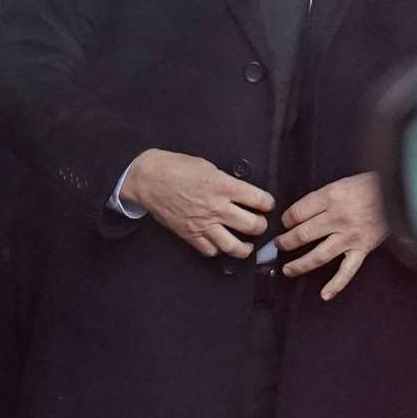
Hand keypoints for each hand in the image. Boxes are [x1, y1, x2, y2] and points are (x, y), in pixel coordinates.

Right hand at [122, 149, 273, 258]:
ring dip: (246, 247)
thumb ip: (226, 181)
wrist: (148, 179)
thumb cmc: (175, 168)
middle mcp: (217, 208)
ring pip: (235, 246)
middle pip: (253, 226)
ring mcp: (204, 224)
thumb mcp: (207, 166)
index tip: (266, 204)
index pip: (259, 200)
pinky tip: (221, 244)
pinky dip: (219, 250)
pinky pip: (211, 251)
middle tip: (259, 222)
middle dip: (261, 225)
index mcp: (224, 186)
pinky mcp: (190, 235)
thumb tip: (238, 191)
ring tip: (247, 244)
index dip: (267, 203)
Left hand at [277, 172, 387, 299]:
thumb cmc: (370, 186)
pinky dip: (336, 285)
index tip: (285, 223)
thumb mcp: (342, 183)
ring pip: (318, 255)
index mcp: (330, 197)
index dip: (286, 220)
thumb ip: (322, 199)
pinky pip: (347, 271)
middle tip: (278, 246)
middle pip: (302, 234)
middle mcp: (338, 218)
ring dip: (300, 264)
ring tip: (288, 269)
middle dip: (285, 242)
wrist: (400, 192)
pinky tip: (325, 294)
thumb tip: (300, 214)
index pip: (297, 212)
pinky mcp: (362, 248)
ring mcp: (350, 236)